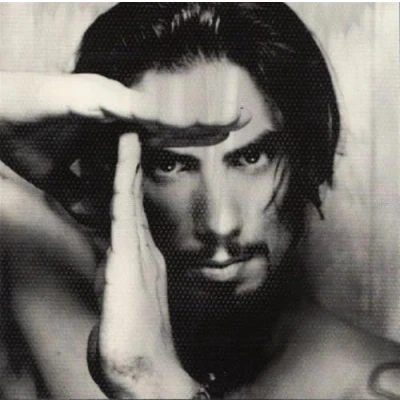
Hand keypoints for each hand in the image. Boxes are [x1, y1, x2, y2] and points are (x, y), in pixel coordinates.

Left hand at [87, 133, 198, 398]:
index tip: (127, 157)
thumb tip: (113, 265)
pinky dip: (124, 181)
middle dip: (131, 164)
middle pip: (133, 197)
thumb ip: (117, 279)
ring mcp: (137, 252)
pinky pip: (124, 211)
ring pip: (129, 198)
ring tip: (129, 133)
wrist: (145, 368)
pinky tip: (125, 157)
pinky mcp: (128, 259)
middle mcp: (141, 249)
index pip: (131, 211)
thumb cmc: (131, 339)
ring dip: (128, 165)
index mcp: (138, 257)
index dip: (129, 182)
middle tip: (132, 133)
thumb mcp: (119, 301)